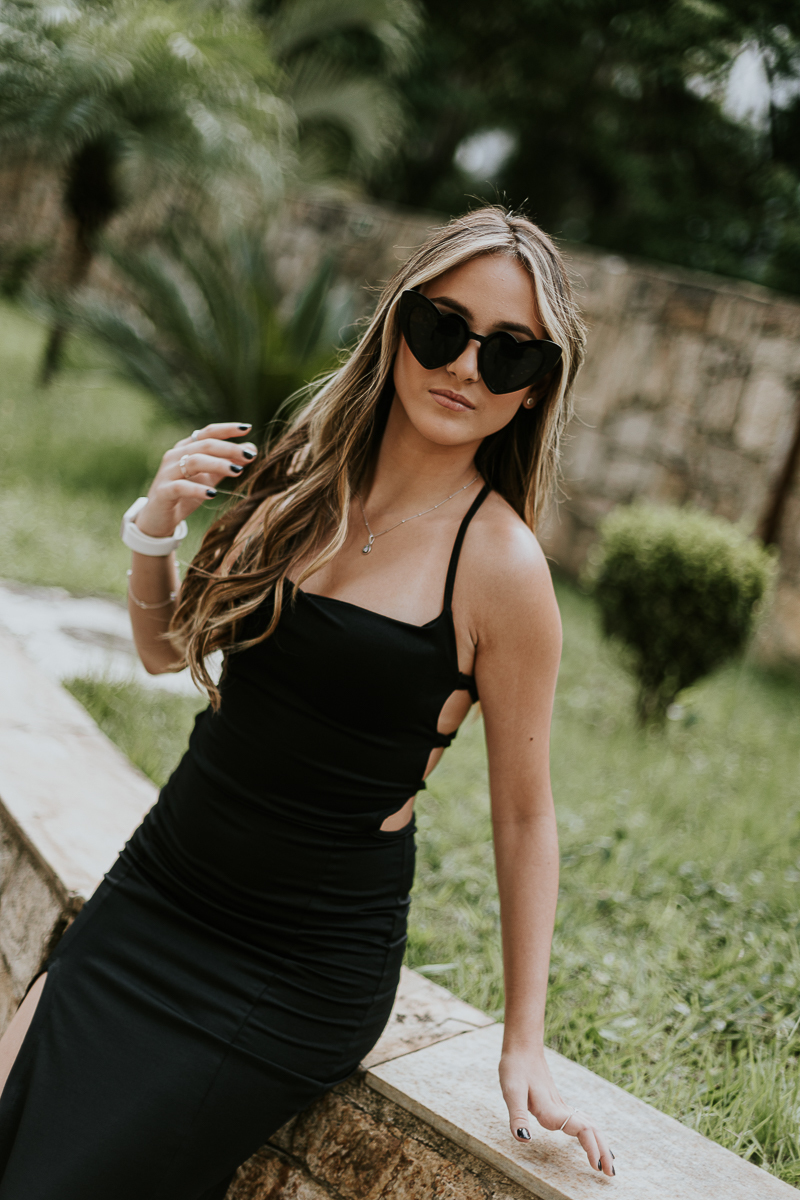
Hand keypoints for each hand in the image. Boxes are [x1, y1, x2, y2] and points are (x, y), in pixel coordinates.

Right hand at [135, 422, 256, 537]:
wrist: (159, 519)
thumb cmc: (185, 495)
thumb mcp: (210, 478)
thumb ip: (228, 463)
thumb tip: (252, 449)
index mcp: (186, 448)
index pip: (208, 433)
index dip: (227, 429)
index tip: (247, 428)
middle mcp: (175, 456)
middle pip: (205, 445)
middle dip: (229, 448)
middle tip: (250, 455)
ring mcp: (167, 473)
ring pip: (194, 461)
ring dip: (218, 464)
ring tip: (237, 471)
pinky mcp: (163, 491)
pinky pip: (181, 486)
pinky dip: (197, 489)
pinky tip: (213, 494)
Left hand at [499, 1048, 614, 1176]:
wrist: (522, 1047)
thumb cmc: (515, 1068)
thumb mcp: (511, 1092)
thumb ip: (517, 1116)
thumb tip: (524, 1140)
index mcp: (551, 1109)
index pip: (582, 1130)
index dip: (592, 1148)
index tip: (597, 1167)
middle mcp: (560, 1108)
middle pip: (591, 1130)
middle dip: (603, 1151)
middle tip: (611, 1174)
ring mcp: (561, 1105)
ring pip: (589, 1125)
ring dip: (600, 1143)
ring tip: (608, 1162)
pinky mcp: (558, 1103)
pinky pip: (581, 1121)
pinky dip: (592, 1134)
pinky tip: (592, 1140)